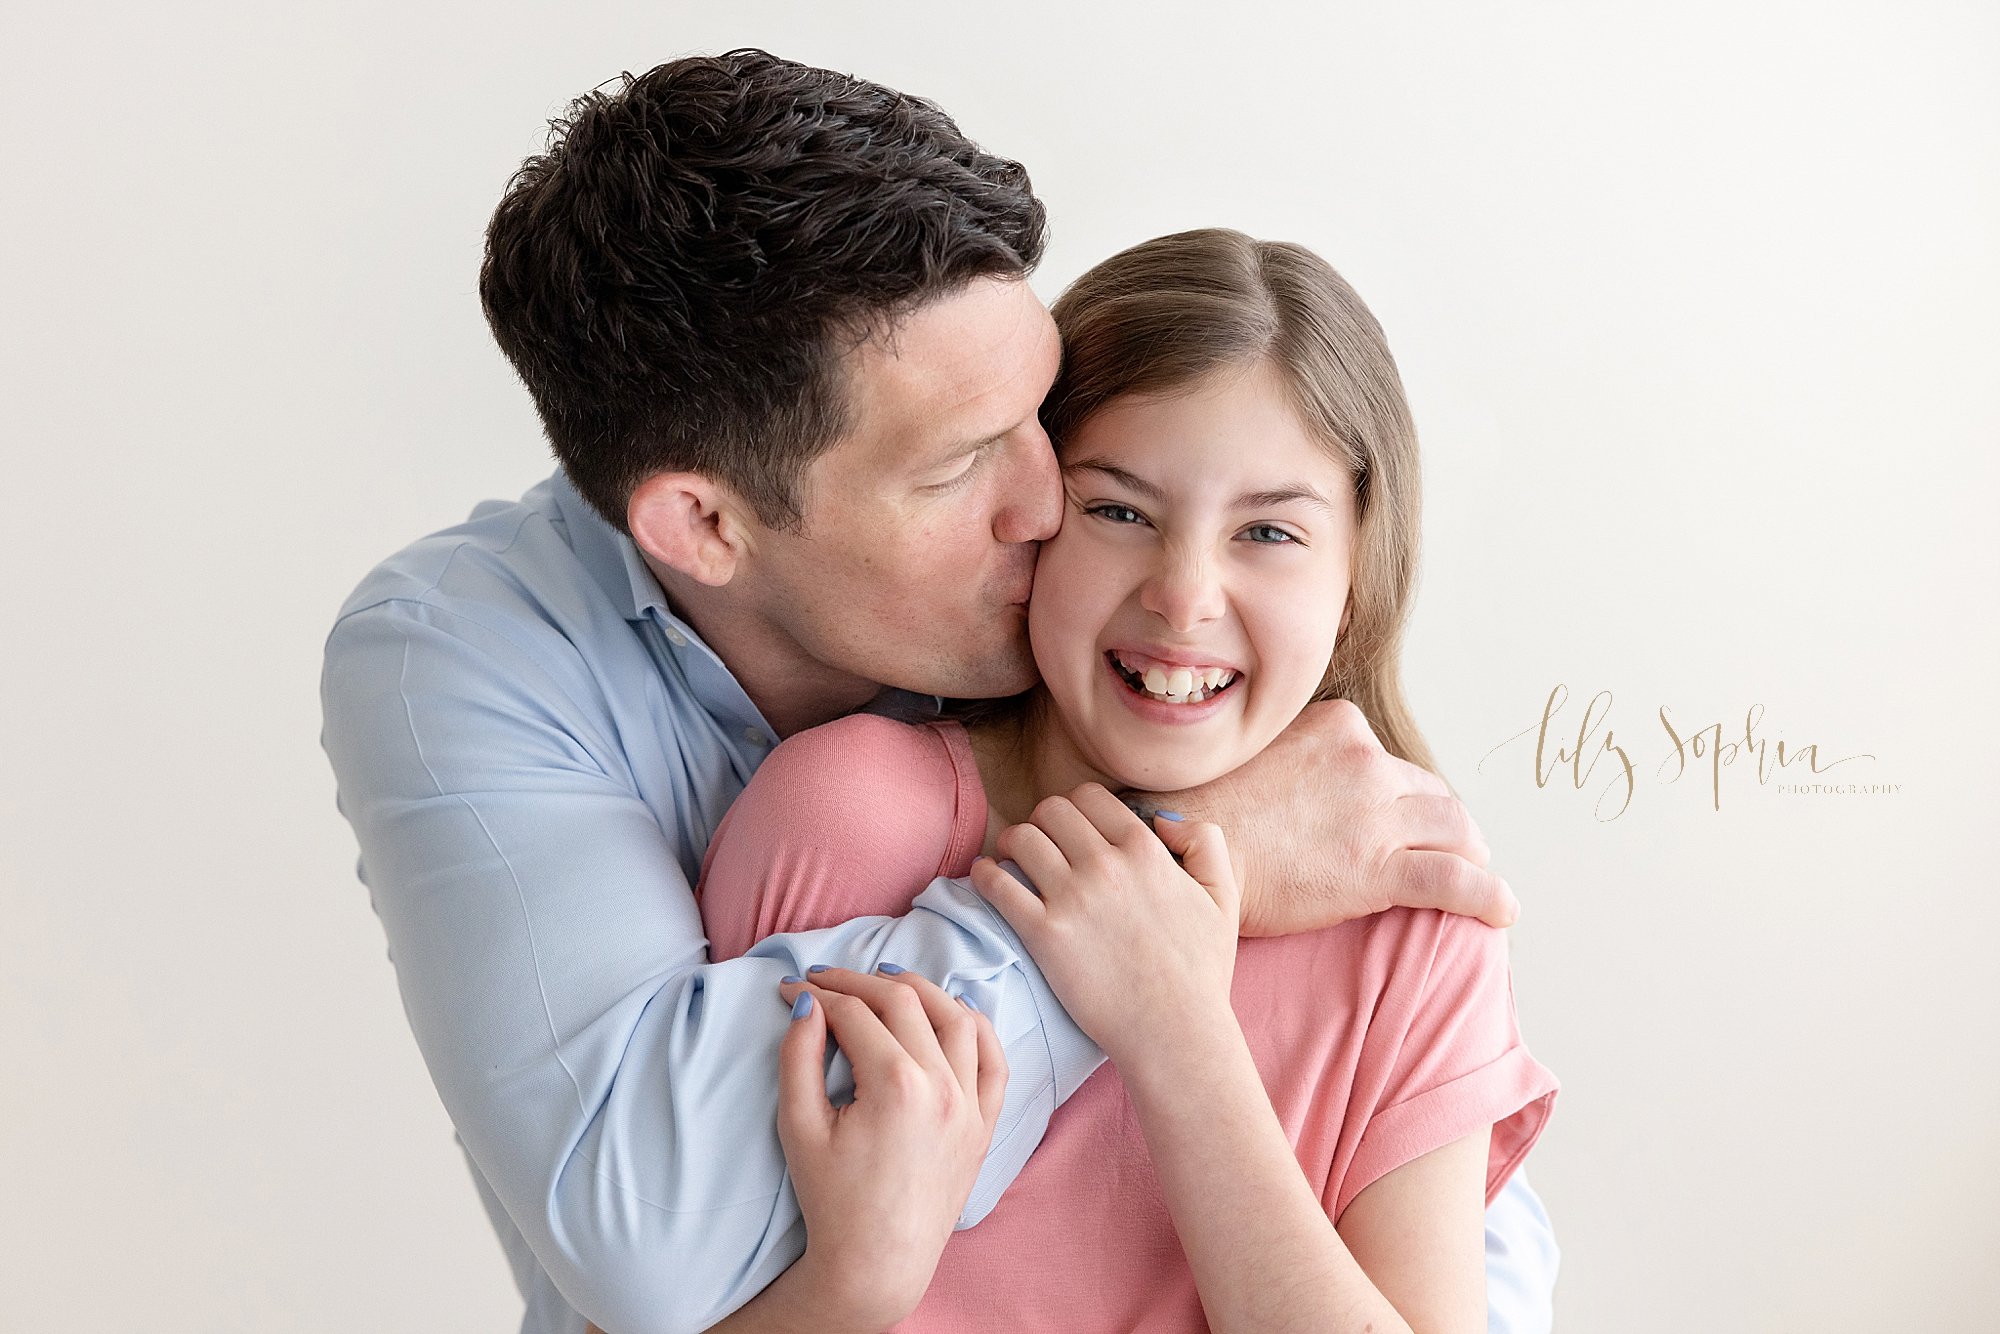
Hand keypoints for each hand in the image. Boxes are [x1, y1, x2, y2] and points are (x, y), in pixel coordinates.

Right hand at [764, 964, 1007, 1330]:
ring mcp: (970, 1105)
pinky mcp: (984, 1124)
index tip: (792, 989)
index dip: (819, 994)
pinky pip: (994, 1060)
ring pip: (956, 1018)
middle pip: (904, 1003)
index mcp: (896, 1087)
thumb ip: (798, 1058)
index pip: (855, 1014)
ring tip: (886, 981)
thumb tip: (806, 1004)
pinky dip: (976, 1027)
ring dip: (921, 990)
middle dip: (859, 983)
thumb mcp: (799, 1128)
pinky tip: (951, 1011)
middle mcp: (943, 1087)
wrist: (877, 1263)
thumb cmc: (832, 1201)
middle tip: (826, 979)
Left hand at [968, 782, 1240, 1069]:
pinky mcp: (1044, 934)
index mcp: (1145, 850)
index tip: (1070, 830)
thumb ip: (1206, 842)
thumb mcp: (1223, 896)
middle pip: (1051, 810)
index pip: (1090, 797)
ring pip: (1022, 837)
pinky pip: (997, 883)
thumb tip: (1162, 820)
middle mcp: (1106, 865)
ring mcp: (1073, 898)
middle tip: (1039, 844)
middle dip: (1042, 822)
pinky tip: (986, 879)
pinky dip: (985, 874)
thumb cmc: (1201, 971)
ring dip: (1012, 843)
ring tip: (1010, 859)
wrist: (1176, 1033)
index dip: (1076, 808)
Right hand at [1141, 699, 1517, 934]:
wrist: (1183, 852)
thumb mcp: (1255, 756)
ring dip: (1469, 852)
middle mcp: (1365, 763)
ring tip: (1476, 874)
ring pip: (1454, 830)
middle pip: (1429, 793)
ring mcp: (1376, 815)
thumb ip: (1295, 759)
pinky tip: (1503, 911)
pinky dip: (1488, 896)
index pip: (1390, 760)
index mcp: (1338, 728)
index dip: (1400, 793)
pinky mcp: (1380, 869)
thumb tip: (1303, 785)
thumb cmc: (1205, 814)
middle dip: (1443, 822)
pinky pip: (1455, 880)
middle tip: (1449, 848)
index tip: (1396, 815)